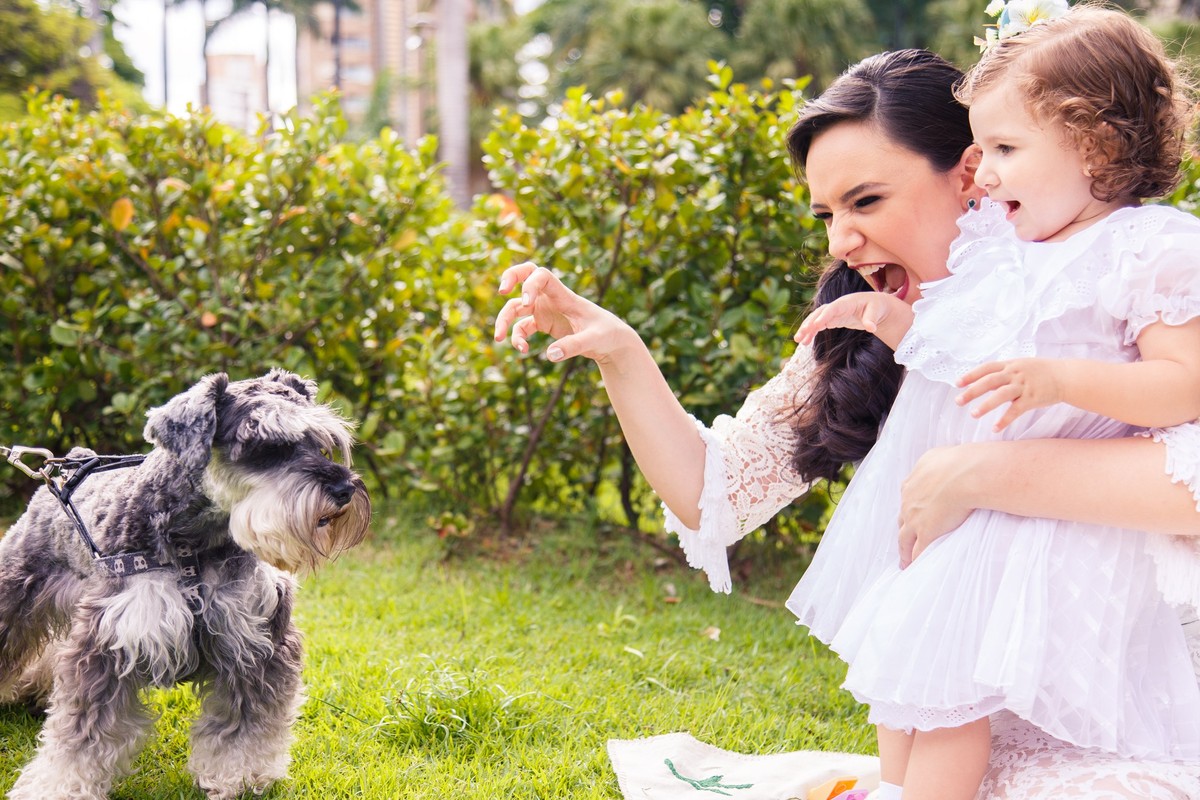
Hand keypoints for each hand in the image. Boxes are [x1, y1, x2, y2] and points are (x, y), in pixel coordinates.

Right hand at [494, 262, 632, 363]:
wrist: (611, 341)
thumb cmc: (606, 334)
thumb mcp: (594, 340)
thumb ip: (573, 346)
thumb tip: (550, 355)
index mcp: (564, 295)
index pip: (542, 276)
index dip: (529, 284)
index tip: (527, 303)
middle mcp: (551, 299)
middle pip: (524, 276)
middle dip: (510, 277)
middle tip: (501, 291)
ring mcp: (545, 310)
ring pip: (516, 306)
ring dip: (504, 320)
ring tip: (499, 338)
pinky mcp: (543, 324)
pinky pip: (522, 328)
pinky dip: (517, 338)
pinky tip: (523, 350)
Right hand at [794, 291, 912, 349]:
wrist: (875, 306)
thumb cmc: (876, 307)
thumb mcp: (876, 311)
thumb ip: (872, 319)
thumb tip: (871, 329)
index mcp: (847, 302)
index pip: (832, 308)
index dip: (824, 316)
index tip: (816, 325)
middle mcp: (837, 306)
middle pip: (820, 313)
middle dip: (810, 323)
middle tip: (801, 334)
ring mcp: (833, 312)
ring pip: (816, 319)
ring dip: (806, 328)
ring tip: (798, 340)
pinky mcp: (832, 319)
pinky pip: (818, 325)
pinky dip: (811, 333)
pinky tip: (805, 342)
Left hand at [898, 445, 973, 567]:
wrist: (965, 474)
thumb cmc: (959, 461)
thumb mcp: (940, 456)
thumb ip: (936, 461)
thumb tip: (942, 461)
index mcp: (912, 482)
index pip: (908, 497)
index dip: (910, 507)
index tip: (911, 513)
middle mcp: (909, 500)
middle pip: (903, 518)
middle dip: (904, 527)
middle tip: (905, 538)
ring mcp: (915, 518)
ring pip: (904, 539)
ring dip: (904, 550)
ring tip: (904, 562)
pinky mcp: (926, 533)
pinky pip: (917, 552)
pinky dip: (913, 561)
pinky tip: (913, 569)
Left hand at [956, 358, 1062, 431]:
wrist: (1065, 376)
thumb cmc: (1040, 372)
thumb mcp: (1020, 365)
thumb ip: (1003, 371)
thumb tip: (983, 379)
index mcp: (1010, 365)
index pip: (986, 368)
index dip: (971, 375)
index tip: (957, 383)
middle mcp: (1015, 373)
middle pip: (989, 381)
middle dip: (972, 391)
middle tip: (958, 401)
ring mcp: (1024, 386)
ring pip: (1001, 395)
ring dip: (986, 405)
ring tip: (973, 414)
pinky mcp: (1032, 398)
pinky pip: (1016, 410)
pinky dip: (1005, 419)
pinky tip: (995, 428)